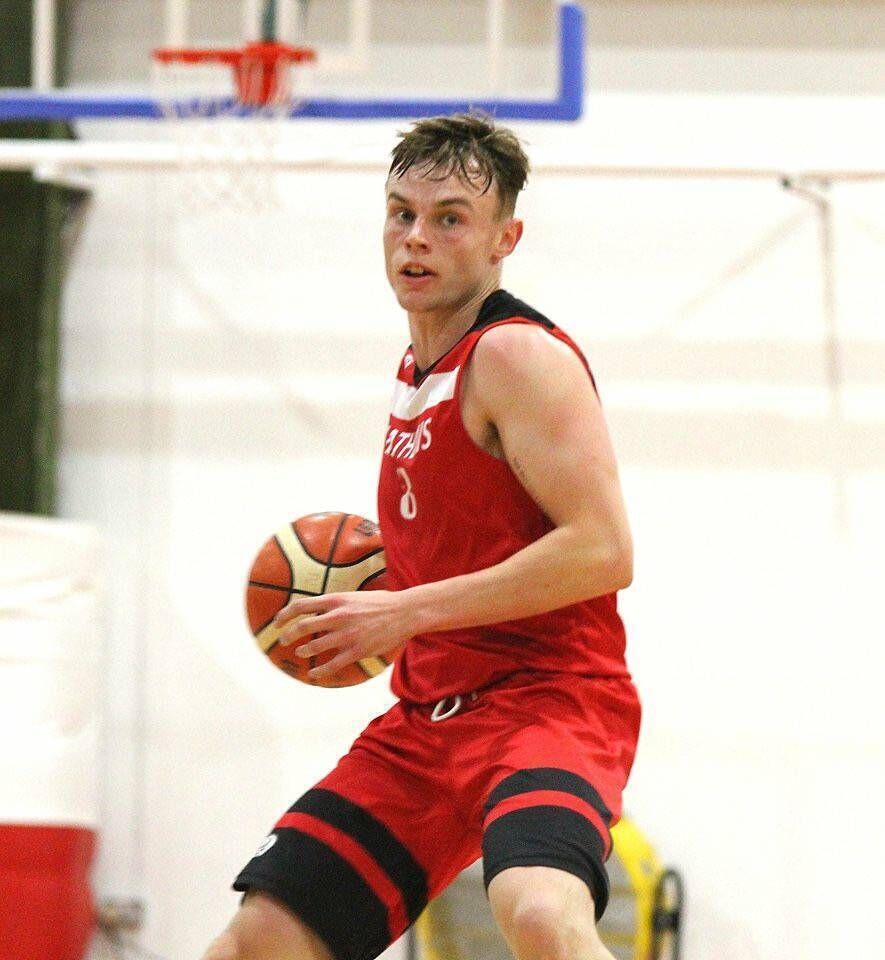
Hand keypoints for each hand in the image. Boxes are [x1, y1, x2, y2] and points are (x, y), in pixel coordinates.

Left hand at [273, 590, 417, 681]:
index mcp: (337, 600)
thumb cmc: (381, 603)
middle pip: (303, 627)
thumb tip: (318, 609)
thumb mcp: (354, 596)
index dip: (285, 615)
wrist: (405, 612)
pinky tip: (314, 674)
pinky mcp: (357, 650)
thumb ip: (336, 604)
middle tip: (283, 640)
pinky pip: (332, 664)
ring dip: (303, 651)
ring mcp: (347, 634)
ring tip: (300, 653)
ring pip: (314, 646)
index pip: (302, 605)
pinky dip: (319, 671)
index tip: (277, 622)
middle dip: (288, 635)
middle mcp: (339, 616)